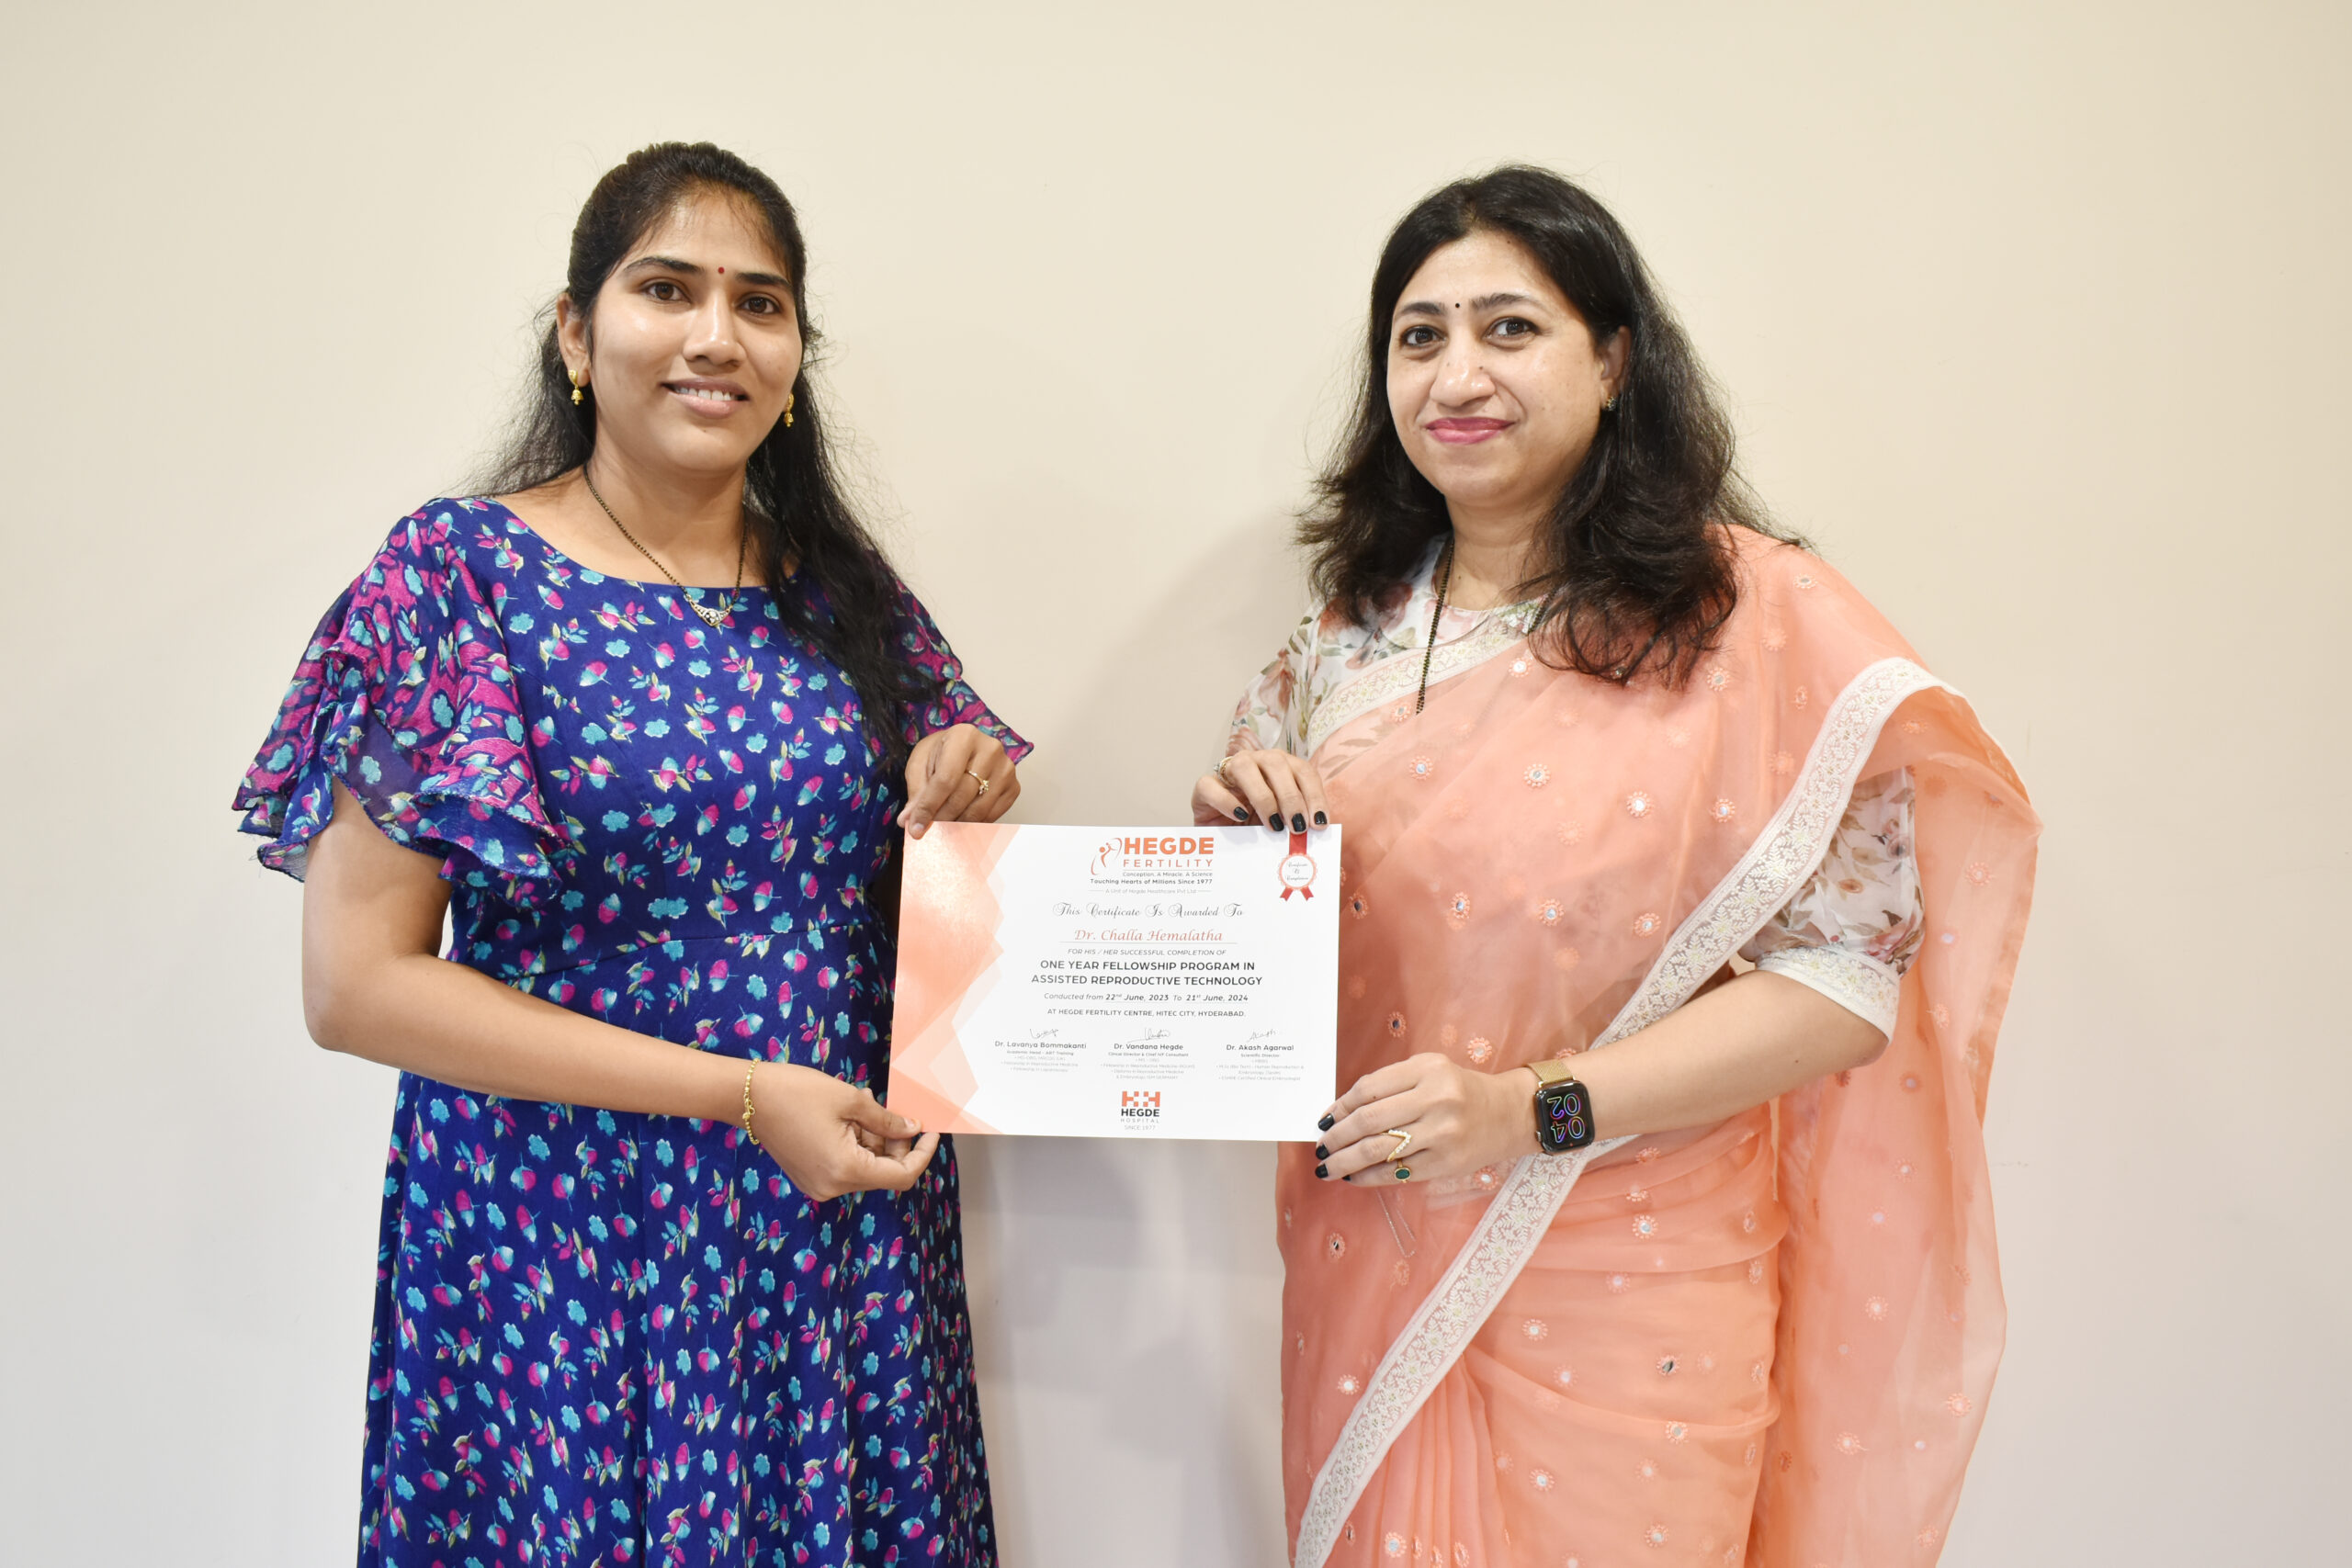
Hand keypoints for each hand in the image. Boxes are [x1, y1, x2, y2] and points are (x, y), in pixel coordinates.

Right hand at [747, 1061, 940, 1198]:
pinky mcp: (810, 1177)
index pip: (901, 1175)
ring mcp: (819, 1185)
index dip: (922, 1154)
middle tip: (894, 1111)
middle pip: (883, 1173)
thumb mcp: (851, 1101)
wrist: (747, 1097)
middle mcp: (833, 1187)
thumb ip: (886, 1121)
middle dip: (896, 1144)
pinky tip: (851, 1118)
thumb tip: (912, 1129)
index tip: (932, 1131)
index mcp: (846, 1170)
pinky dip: (856, 1145)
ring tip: (866, 1105)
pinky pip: (846, 1166)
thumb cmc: (797, 1092)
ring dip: (874, 1140)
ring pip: (865, 1168)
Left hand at [899, 724, 1018, 838]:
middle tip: (927, 830)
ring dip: (957, 823)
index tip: (915, 828)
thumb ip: (916, 792)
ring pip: (979, 809)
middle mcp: (990, 749)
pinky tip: (960, 821)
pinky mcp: (1014, 786)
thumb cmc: (940, 754)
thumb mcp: (920, 765)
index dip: (928, 807)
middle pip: (963, 796)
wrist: (963, 749)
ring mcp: (1006, 768)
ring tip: (941, 826)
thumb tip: (909, 821)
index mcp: (964, 736)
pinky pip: (993, 815)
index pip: (946, 779)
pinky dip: (974, 824)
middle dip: (942, 817)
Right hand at [1192, 747, 1330, 834]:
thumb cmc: (1256, 829)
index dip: (1314, 795)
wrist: (1222, 840)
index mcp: (1280, 767)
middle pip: (1276, 764)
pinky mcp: (1204, 787)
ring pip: (1245, 767)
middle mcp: (1256, 762)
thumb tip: (1315, 833)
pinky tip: (1240, 817)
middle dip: (1291, 796)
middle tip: (1298, 826)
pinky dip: (1226, 801)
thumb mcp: (1282, 826)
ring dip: (1263, 796)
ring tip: (1274, 825)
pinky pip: (1211, 785)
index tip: (1319, 822)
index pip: (1303, 770)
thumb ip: (1297, 824)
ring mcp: (1228, 772)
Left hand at [1313, 1052, 1534, 1185]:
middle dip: (1337, 1137)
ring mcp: (1442, 1135)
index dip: (1340, 1107)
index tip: (1323, 1120)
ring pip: (1379, 1151)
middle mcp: (1436, 1100)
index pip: (1369, 1090)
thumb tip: (1340, 1112)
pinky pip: (1397, 1173)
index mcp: (1428, 1070)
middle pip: (1369, 1122)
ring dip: (1346, 1161)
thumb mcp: (1429, 1069)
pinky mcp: (1446, 1164)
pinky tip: (1354, 1177)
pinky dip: (1369, 1177)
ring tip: (1328, 1166)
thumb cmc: (1460, 1089)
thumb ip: (1389, 1083)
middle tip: (1320, 1146)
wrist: (1509, 1114)